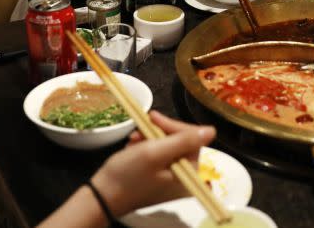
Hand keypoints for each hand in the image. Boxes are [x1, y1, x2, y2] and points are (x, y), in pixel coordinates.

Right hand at [90, 112, 215, 216]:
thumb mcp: (155, 152)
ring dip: (150, 138)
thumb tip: (211, 130)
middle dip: (158, 133)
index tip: (153, 117)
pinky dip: (146, 147)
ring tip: (133, 139)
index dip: (172, 126)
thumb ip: (183, 140)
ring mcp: (173, 180)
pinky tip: (133, 147)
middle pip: (181, 142)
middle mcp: (185, 179)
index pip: (192, 138)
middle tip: (140, 129)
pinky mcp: (160, 179)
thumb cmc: (127, 175)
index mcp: (190, 175)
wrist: (102, 195)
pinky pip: (159, 156)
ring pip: (168, 146)